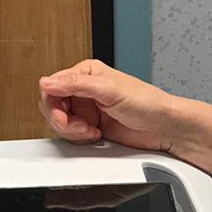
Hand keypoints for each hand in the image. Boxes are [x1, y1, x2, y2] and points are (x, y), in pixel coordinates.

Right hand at [38, 60, 183, 151]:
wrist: (164, 127)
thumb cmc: (148, 103)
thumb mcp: (110, 90)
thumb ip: (77, 85)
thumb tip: (47, 82)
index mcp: (87, 73)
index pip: (53, 85)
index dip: (53, 103)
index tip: (62, 116)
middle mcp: (85, 90)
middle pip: (53, 106)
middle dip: (63, 120)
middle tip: (80, 126)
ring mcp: (87, 110)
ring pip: (60, 122)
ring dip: (72, 131)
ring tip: (91, 130)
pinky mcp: (91, 127)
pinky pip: (72, 135)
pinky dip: (79, 138)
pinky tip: (95, 135)